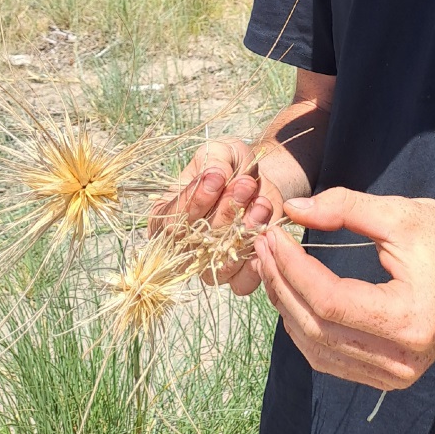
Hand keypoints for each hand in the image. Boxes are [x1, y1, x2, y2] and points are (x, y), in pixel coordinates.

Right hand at [147, 138, 284, 294]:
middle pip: (196, 242)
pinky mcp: (236, 277)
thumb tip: (214, 174)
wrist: (261, 178)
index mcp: (167, 216)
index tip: (216, 177)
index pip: (169, 220)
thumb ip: (214, 160)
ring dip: (243, 232)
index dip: (193, 201)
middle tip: (245, 184)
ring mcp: (209, 264)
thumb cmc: (231, 165)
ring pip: (220, 263)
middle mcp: (184, 246)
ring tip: (261, 203)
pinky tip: (267, 230)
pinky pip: (242, 282)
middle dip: (224, 211)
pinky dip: (256, 257)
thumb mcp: (220, 151)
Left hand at [253, 187, 434, 390]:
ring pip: (317, 349)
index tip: (273, 235)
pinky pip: (331, 358)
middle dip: (282, 286)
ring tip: (271, 267)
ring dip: (287, 308)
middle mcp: (401, 360)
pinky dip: (304, 327)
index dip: (293, 268)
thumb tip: (293, 208)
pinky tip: (292, 293)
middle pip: (318, 329)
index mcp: (409, 321)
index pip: (330, 301)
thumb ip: (345, 207)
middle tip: (263, 247)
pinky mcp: (386, 377)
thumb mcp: (401, 213)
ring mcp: (394, 376)